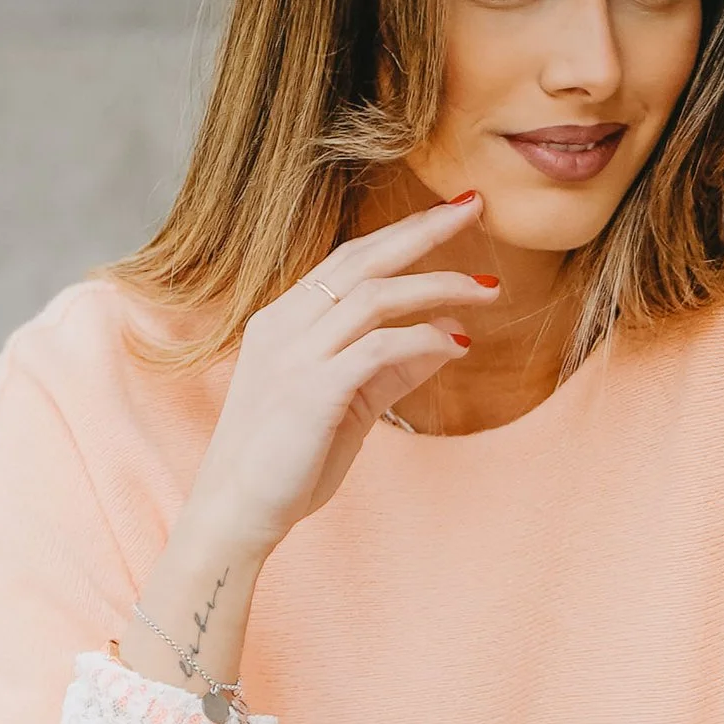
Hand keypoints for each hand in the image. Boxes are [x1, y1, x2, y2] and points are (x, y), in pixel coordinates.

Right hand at [192, 195, 496, 554]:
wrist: (234, 515)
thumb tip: (453, 334)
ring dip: (437, 286)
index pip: (349, 260)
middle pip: (362, 258)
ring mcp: (294, 356)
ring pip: (373, 295)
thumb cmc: (288, 465)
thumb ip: (394, 367)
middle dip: (423, 229)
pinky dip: (422, 340)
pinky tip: (456, 346)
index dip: (402, 234)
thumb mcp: (348, 406)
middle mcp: (284, 326)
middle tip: (476, 207)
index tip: (451, 215)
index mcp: (284, 322)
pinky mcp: (311, 391)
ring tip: (488, 290)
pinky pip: (377, 348)